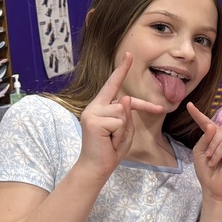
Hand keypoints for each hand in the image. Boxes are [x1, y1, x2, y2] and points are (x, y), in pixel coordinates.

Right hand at [78, 52, 163, 177]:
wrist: (96, 167)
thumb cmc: (111, 149)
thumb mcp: (125, 131)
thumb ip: (127, 115)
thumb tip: (124, 98)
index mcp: (102, 106)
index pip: (113, 85)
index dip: (122, 69)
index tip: (129, 55)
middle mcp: (94, 106)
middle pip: (124, 104)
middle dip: (127, 124)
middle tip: (114, 140)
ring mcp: (92, 112)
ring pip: (122, 113)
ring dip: (123, 131)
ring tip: (111, 140)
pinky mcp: (92, 120)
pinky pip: (119, 122)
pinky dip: (119, 135)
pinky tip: (108, 141)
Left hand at [188, 83, 221, 199]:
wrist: (216, 188)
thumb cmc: (208, 172)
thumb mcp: (200, 152)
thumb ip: (205, 137)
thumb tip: (215, 125)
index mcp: (219, 138)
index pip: (213, 121)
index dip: (202, 112)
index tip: (191, 104)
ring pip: (221, 132)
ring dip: (212, 146)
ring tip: (212, 159)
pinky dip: (216, 154)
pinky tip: (217, 163)